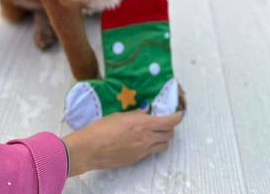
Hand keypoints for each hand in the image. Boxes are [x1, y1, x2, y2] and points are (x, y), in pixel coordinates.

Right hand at [62, 108, 183, 175]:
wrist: (90, 149)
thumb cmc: (101, 129)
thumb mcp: (119, 115)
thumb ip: (136, 113)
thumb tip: (146, 109)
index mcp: (143, 124)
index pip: (169, 122)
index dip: (178, 117)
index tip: (179, 113)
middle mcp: (146, 138)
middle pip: (169, 134)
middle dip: (170, 127)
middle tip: (165, 122)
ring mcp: (142, 151)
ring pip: (163, 146)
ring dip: (164, 138)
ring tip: (156, 132)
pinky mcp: (136, 159)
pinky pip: (151, 152)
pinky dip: (152, 145)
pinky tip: (142, 140)